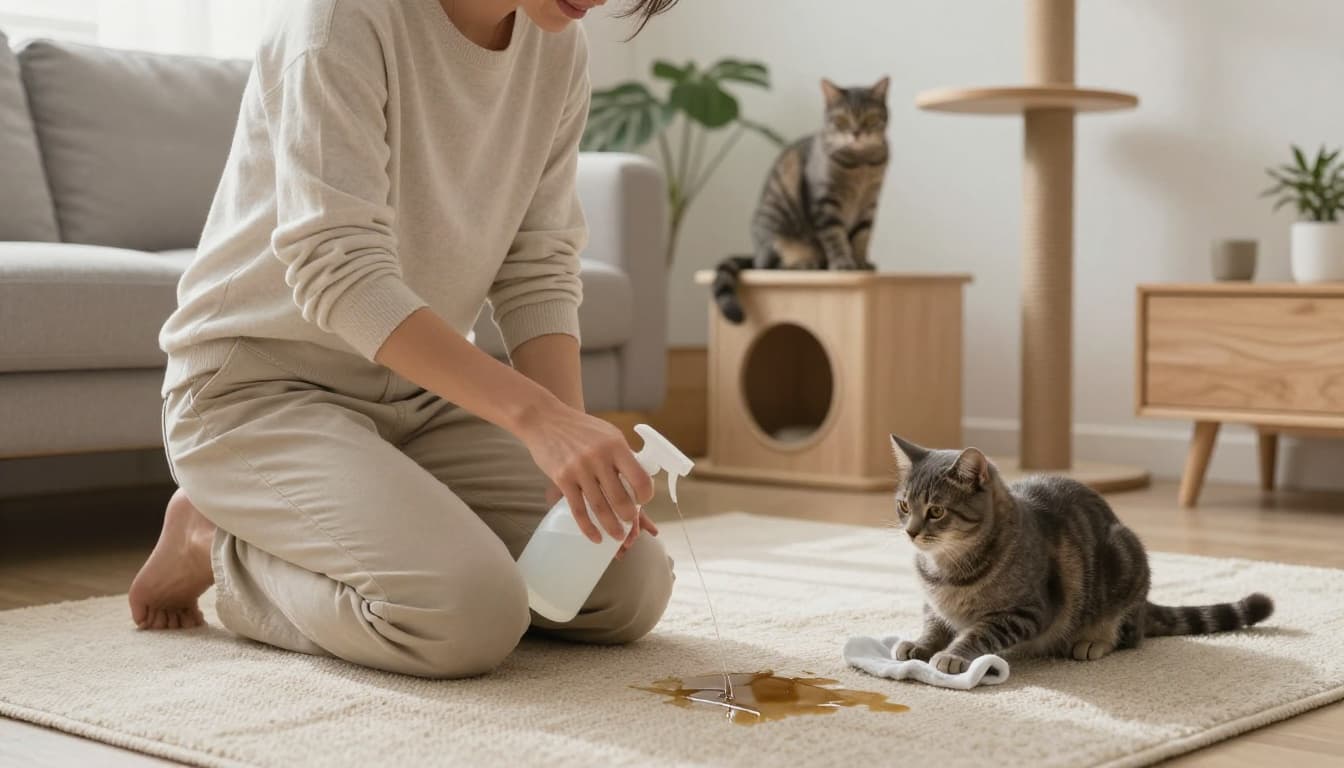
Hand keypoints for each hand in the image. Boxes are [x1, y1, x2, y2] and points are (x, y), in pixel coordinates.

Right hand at [522, 400, 653, 542]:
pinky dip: (588, 527)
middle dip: (629, 516)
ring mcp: (580, 469)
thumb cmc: (580, 428)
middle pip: (620, 497)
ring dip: (611, 526)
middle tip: (630, 523)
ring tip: (618, 536)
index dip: (645, 495)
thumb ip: (623, 455)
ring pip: (600, 507)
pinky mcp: (562, 479)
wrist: (545, 420)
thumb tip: (638, 480)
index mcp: (616, 446)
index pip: (639, 478)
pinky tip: (595, 537)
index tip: (643, 501)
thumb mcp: (608, 434)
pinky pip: (578, 509)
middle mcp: (599, 458)